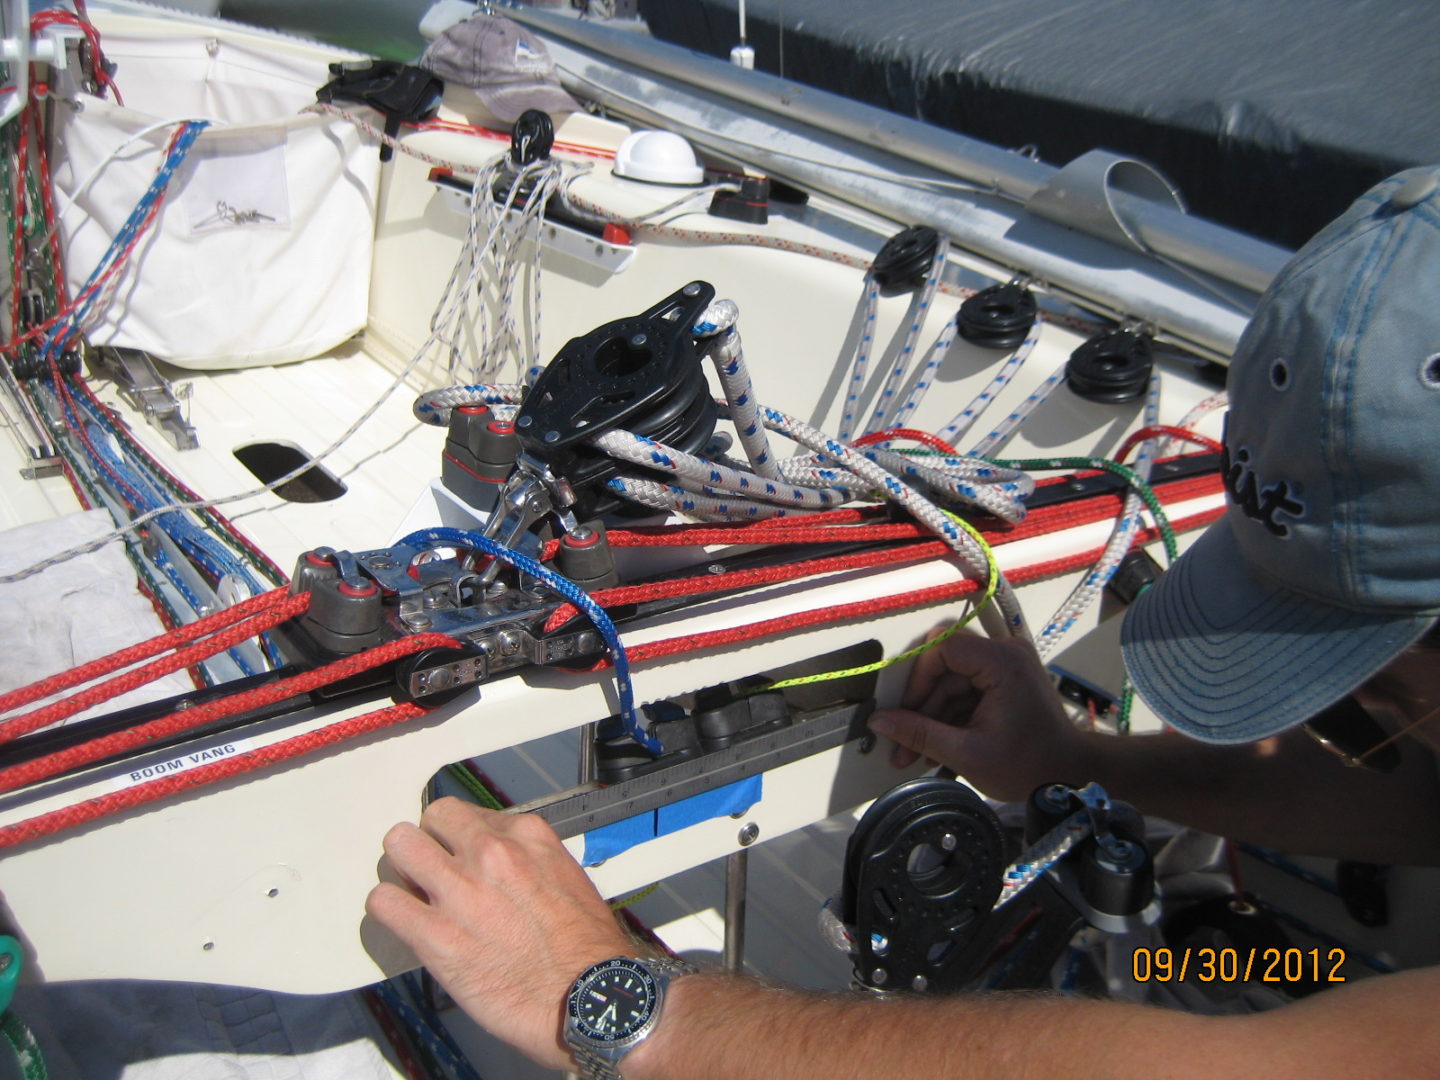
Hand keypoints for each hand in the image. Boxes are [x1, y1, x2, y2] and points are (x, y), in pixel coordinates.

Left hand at [366, 797, 634, 1070]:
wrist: (589, 997)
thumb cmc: (585, 948)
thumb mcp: (567, 877)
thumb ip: (526, 861)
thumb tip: (495, 863)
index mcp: (526, 836)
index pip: (468, 814)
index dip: (460, 839)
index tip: (460, 857)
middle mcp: (490, 854)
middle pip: (430, 819)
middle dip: (429, 843)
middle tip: (432, 870)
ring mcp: (460, 891)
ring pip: (399, 846)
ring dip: (402, 868)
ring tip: (413, 891)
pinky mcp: (435, 935)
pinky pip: (384, 902)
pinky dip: (389, 909)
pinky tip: (405, 922)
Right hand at [868, 629, 1087, 801]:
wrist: (1071, 777)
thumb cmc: (1028, 767)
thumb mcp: (966, 753)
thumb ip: (919, 733)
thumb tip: (878, 721)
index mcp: (1002, 662)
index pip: (945, 646)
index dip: (918, 677)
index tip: (906, 711)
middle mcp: (1005, 654)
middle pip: (945, 667)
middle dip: (921, 707)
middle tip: (901, 744)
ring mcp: (1006, 666)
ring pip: (951, 682)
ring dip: (932, 717)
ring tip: (913, 754)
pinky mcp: (1005, 681)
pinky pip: (966, 691)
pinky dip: (950, 717)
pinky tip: (935, 747)